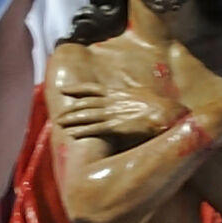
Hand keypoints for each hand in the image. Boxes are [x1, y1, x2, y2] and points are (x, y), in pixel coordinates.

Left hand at [53, 90, 180, 141]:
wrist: (164, 112)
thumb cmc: (157, 105)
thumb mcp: (140, 94)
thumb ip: (129, 96)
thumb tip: (128, 96)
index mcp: (117, 93)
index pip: (92, 89)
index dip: (76, 89)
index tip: (65, 89)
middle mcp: (111, 101)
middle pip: (85, 103)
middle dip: (70, 108)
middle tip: (57, 114)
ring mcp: (111, 113)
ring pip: (86, 115)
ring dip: (71, 119)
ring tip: (59, 123)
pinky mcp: (114, 126)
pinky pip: (94, 128)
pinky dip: (81, 130)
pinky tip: (72, 133)